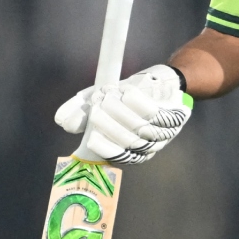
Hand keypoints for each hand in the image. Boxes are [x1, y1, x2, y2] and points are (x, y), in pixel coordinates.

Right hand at [55, 65, 191, 164]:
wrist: (162, 81)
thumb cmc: (128, 94)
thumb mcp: (101, 100)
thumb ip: (82, 111)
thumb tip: (61, 121)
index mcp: (130, 149)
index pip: (118, 157)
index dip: (105, 150)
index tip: (90, 138)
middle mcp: (148, 146)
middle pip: (130, 143)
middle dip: (111, 127)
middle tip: (95, 110)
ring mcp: (165, 133)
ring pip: (143, 129)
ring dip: (123, 113)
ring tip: (108, 96)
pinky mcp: (176, 116)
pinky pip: (158, 114)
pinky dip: (141, 104)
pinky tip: (128, 92)